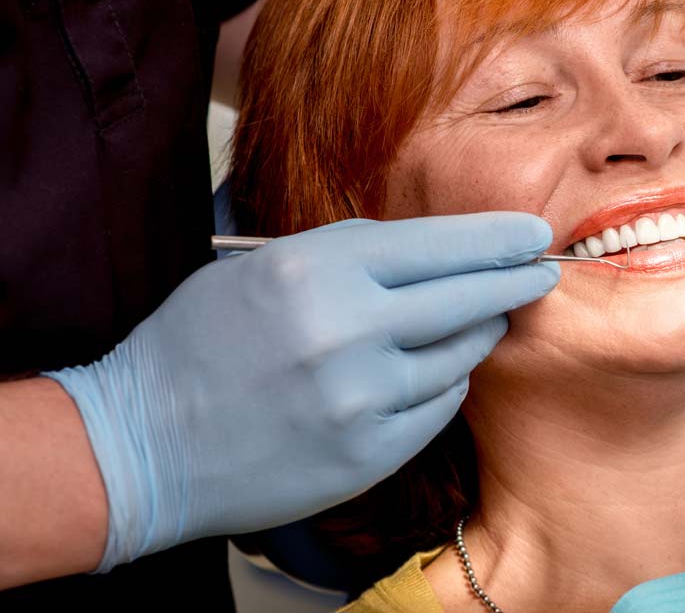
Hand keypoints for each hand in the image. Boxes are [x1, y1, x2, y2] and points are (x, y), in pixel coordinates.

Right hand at [48, 213, 558, 571]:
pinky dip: (444, 384)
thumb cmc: (197, 345)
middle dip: (515, 281)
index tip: (532, 233)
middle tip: (543, 272)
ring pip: (460, 354)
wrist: (140, 445)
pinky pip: (439, 406)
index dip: (496, 238)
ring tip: (483, 320)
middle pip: (468, 297)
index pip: (438, 244)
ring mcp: (361, 398)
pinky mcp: (368, 453)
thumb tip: (432, 252)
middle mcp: (347, 330)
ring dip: (478, 333)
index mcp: (316, 270)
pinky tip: (434, 372)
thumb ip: (347, 256)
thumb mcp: (261, 269)